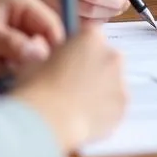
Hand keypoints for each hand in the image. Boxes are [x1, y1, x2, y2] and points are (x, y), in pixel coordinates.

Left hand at [0, 0, 63, 81]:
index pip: (54, 27)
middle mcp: (25, 20)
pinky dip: (20, 81)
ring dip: (32, 75)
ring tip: (15, 83)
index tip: (48, 73)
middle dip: (44, 65)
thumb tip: (42, 53)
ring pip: (39, 62)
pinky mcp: (8, 58)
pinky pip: (25, 72)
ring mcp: (17, 40)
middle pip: (51, 46)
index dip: (56, 50)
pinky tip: (8, 86)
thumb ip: (11, 43)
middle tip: (27, 80)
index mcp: (23, 3)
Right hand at [12, 26, 126, 151]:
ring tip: (76, 104)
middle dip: (92, 67)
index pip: (89, 35)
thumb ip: (44, 51)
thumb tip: (42, 48)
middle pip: (104, 57)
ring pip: (111, 82)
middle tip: (71, 83)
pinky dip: (104, 110)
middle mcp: (111, 56)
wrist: (48, 122)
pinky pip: (114, 105)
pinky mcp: (123, 109)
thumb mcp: (34, 59)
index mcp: (91, 36)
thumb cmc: (38, 86)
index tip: (66, 60)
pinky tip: (84, 117)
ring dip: (99, 88)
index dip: (76, 48)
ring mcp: (120, 83)